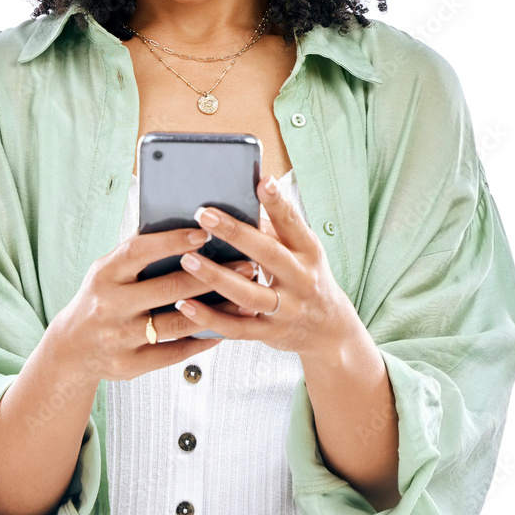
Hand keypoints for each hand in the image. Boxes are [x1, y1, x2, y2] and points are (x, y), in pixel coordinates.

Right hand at [48, 225, 257, 382]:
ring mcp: (119, 338)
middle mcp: (110, 305)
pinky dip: (201, 341)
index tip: (205, 234)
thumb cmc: (101, 297)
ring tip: (246, 301)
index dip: (172, 242)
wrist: (72, 348)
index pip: (140, 252)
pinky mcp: (129, 365)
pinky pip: (173, 352)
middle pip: (168, 289)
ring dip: (216, 312)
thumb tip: (184, 227)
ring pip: (177, 323)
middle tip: (246, 266)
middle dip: (211, 276)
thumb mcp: (107, 271)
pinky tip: (224, 330)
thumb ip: (138, 255)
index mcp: (104, 274)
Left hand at [174, 175, 353, 357]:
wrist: (330, 330)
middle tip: (204, 215)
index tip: (262, 182)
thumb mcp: (302, 250)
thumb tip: (242, 196)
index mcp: (307, 251)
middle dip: (235, 233)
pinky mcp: (270, 333)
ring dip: (215, 277)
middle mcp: (300, 279)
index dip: (278, 202)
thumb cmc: (306, 276)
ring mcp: (286, 309)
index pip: (293, 222)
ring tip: (187, 259)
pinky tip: (185, 305)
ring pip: (248, 294)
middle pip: (267, 254)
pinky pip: (236, 328)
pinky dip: (210, 317)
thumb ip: (274, 227)